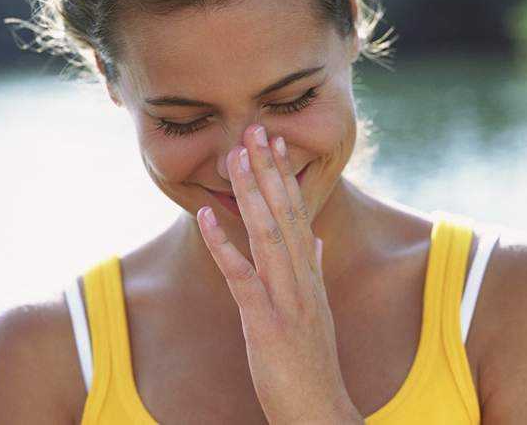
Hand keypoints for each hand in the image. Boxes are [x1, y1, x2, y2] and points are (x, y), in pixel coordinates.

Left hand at [196, 124, 362, 424]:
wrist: (319, 410)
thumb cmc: (312, 363)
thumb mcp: (316, 311)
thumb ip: (314, 272)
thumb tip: (316, 242)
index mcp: (309, 275)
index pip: (298, 215)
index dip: (285, 177)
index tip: (275, 143)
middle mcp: (302, 279)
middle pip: (285, 214)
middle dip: (269, 170)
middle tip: (255, 129)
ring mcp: (286, 298)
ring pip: (268, 235)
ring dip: (252, 193)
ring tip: (237, 156)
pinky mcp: (267, 320)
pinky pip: (241, 276)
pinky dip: (224, 244)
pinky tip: (207, 217)